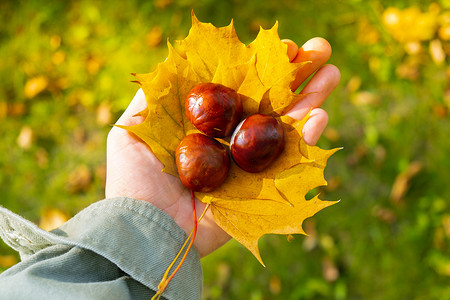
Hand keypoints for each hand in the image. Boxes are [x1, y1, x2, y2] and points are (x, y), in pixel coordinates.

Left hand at [105, 37, 339, 256]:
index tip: (283, 47)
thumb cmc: (134, 181)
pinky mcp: (262, 189)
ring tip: (333, 72)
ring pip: (287, 127)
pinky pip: (291, 163)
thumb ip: (152, 98)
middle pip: (270, 103)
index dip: (262, 67)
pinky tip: (320, 115)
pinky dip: (308, 140)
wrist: (147, 230)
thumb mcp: (130, 130)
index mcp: (207, 125)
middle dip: (297, 77)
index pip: (240, 88)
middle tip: (321, 50)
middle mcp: (232, 141)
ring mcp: (250, 164)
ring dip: (311, 99)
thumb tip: (174, 62)